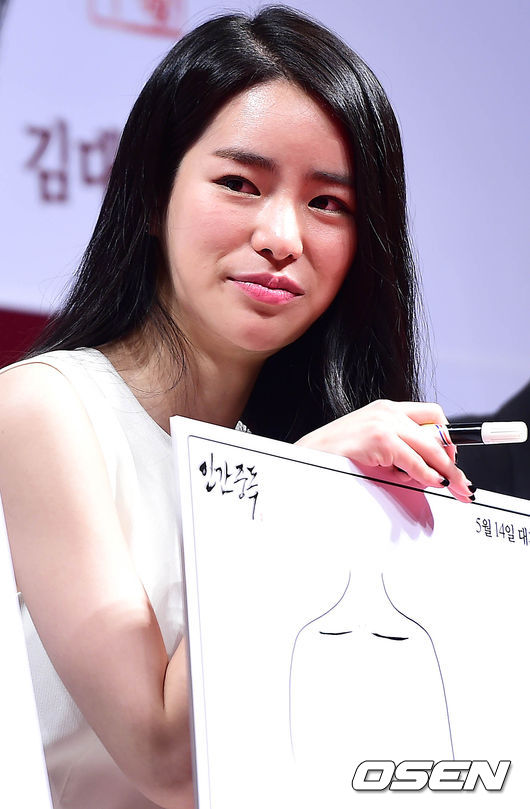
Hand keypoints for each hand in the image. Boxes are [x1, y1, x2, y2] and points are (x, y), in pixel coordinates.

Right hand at [296, 400, 473, 502]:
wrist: (307, 457)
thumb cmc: (337, 457)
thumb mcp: (375, 451)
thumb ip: (401, 455)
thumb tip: (432, 473)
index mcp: (387, 410)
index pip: (431, 416)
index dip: (448, 439)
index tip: (456, 460)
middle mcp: (388, 411)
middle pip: (438, 432)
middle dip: (453, 461)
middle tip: (463, 484)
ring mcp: (384, 422)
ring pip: (431, 446)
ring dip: (445, 469)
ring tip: (451, 486)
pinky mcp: (379, 438)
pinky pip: (415, 459)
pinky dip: (427, 473)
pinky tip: (431, 482)